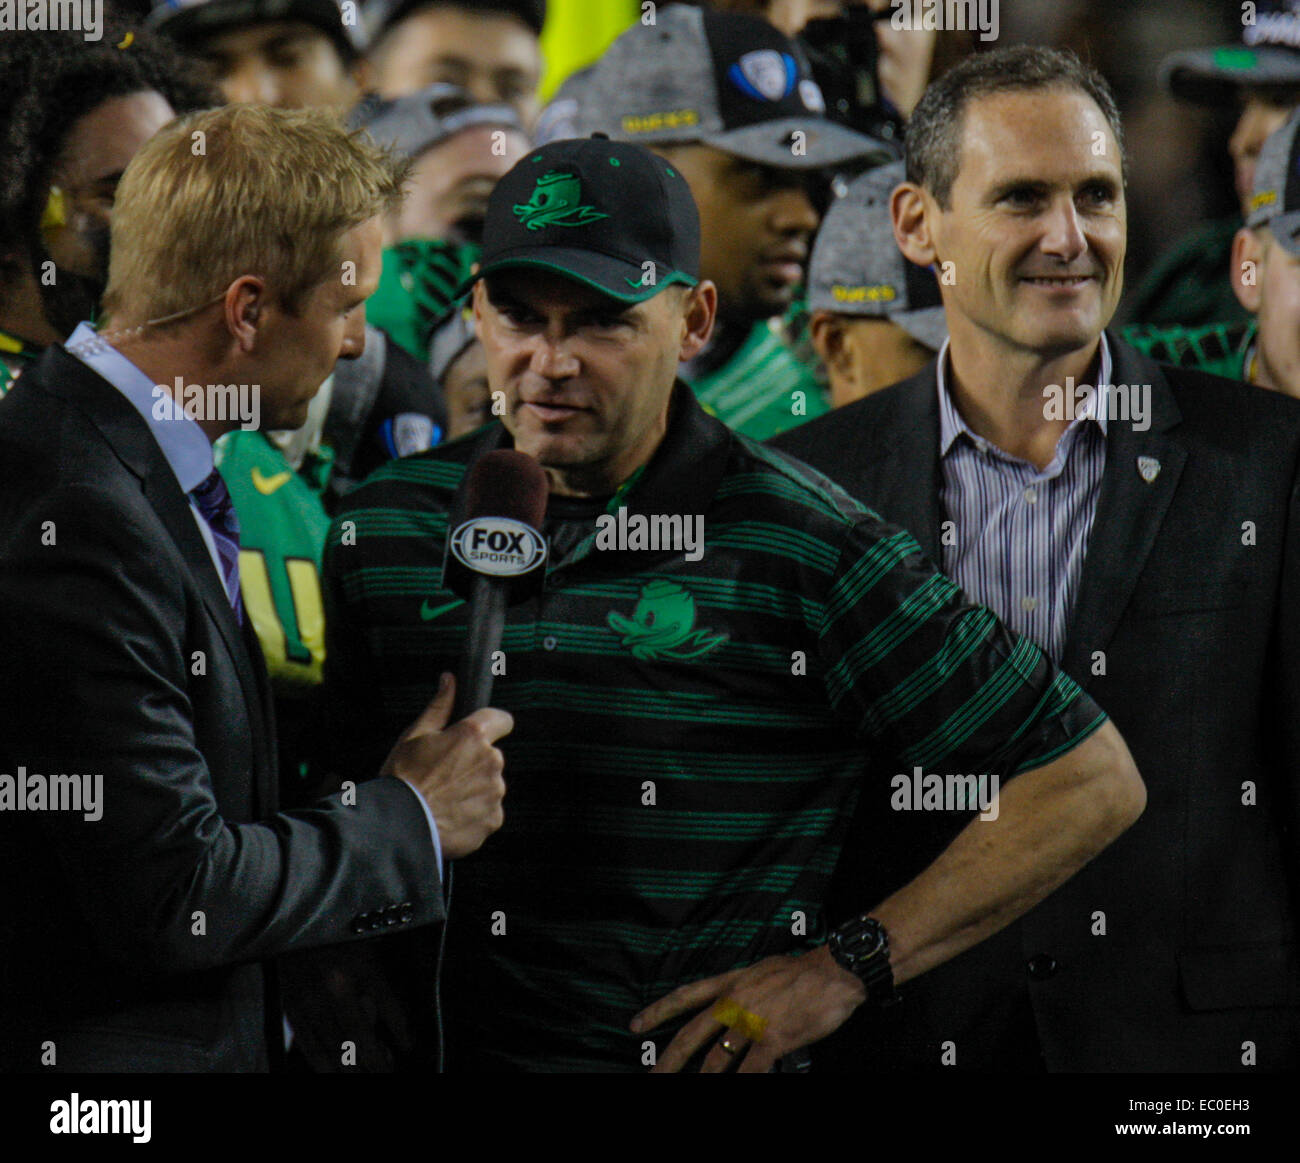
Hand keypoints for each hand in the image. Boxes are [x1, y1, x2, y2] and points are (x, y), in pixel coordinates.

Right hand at [279, 940, 412, 1072]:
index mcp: (362, 966)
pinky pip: (309, 1045)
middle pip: (361, 1036)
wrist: (297, 926)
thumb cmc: (340, 937)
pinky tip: (335, 1072)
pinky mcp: (292, 1009)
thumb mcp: (369, 952)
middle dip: (377, 1060)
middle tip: (386, 1070)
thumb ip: (379, 986)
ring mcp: (311, 1001)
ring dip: (353, 1068)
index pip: (389, 1007)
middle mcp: (336, 987)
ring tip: (366, 1074)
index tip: (407, 1046)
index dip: (400, 1031)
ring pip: (336, 1047)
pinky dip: (323, 1065)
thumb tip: (391, 1025)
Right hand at [379, 672, 511, 858]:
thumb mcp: (415, 735)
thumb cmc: (403, 778)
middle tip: (445, 774)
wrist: (399, 826)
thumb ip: (440, 706)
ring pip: (491, 784)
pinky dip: (475, 812)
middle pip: (492, 755)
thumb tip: (450, 680)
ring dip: (475, 788)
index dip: (491, 725)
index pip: (502, 719)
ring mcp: (495, 791)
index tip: (476, 735)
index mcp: (473, 736)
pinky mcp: (494, 818)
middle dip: (474, 761)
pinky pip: (489, 810)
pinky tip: (451, 815)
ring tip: (445, 797)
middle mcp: (491, 761)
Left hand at [630, 946, 866, 1072]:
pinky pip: (750, 1071)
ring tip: (691, 1089)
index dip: (658, 1012)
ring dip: (702, 1080)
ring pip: (716, 1060)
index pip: (685, 996)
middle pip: (692, 1035)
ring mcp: (752, 1022)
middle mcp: (734, 1002)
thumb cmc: (801, 970)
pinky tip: (735, 1088)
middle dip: (669, 1060)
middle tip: (652, 1076)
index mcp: (730, 983)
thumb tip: (731, 1003)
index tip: (636, 1025)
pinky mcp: (773, 1040)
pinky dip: (740, 1083)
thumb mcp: (762, 970)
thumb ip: (743, 988)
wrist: (833, 972)